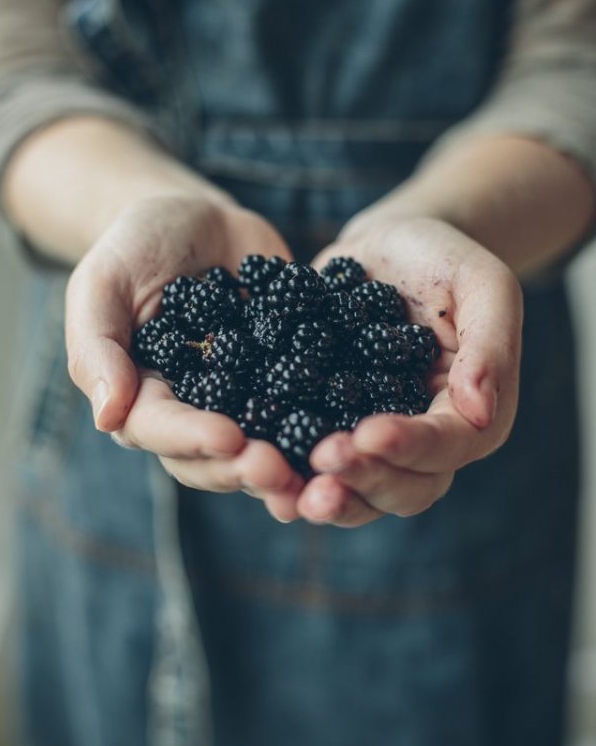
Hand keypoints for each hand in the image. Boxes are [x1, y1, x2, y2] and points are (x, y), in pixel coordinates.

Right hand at [66, 194, 304, 520]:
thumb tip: (107, 417)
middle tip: (281, 472)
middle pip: (213, 457)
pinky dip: (328, 425)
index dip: (193, 439)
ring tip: (321, 473)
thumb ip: (96, 345)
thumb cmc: (137, 244)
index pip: (160, 430)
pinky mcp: (285, 381)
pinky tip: (357, 435)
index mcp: (142, 396)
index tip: (231, 439)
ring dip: (290, 467)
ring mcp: (243, 400)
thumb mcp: (103, 281)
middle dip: (246, 468)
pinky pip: (306, 409)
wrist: (198, 218)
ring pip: (262, 448)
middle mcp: (193, 411)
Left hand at [295, 216, 522, 526]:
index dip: (410, 447)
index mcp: (469, 415)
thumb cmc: (443, 258)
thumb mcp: (482, 282)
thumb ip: (489, 343)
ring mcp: (371, 439)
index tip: (369, 432)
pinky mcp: (327, 426)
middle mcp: (422, 440)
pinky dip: (286, 475)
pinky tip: (256, 469)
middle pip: (403, 489)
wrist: (386, 247)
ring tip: (288, 495)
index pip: (446, 446)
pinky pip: (309, 465)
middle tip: (324, 461)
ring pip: (356, 493)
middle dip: (363, 481)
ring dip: (324, 498)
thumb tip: (480, 410)